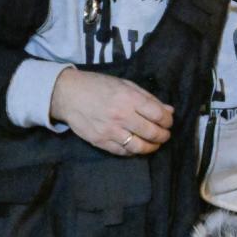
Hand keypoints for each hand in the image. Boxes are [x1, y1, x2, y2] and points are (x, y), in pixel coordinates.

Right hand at [49, 68, 173, 155]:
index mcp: (129, 98)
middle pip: (152, 132)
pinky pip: (123, 152)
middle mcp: (121, 116)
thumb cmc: (98, 86)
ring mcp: (110, 131)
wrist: (68, 94)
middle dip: (163, 136)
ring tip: (154, 144)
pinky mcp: (100, 141)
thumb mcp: (125, 85)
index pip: (158, 114)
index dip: (168, 120)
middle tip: (164, 135)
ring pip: (139, 146)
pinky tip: (137, 146)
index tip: (168, 122)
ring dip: (151, 147)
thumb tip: (168, 110)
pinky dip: (133, 151)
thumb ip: (148, 98)